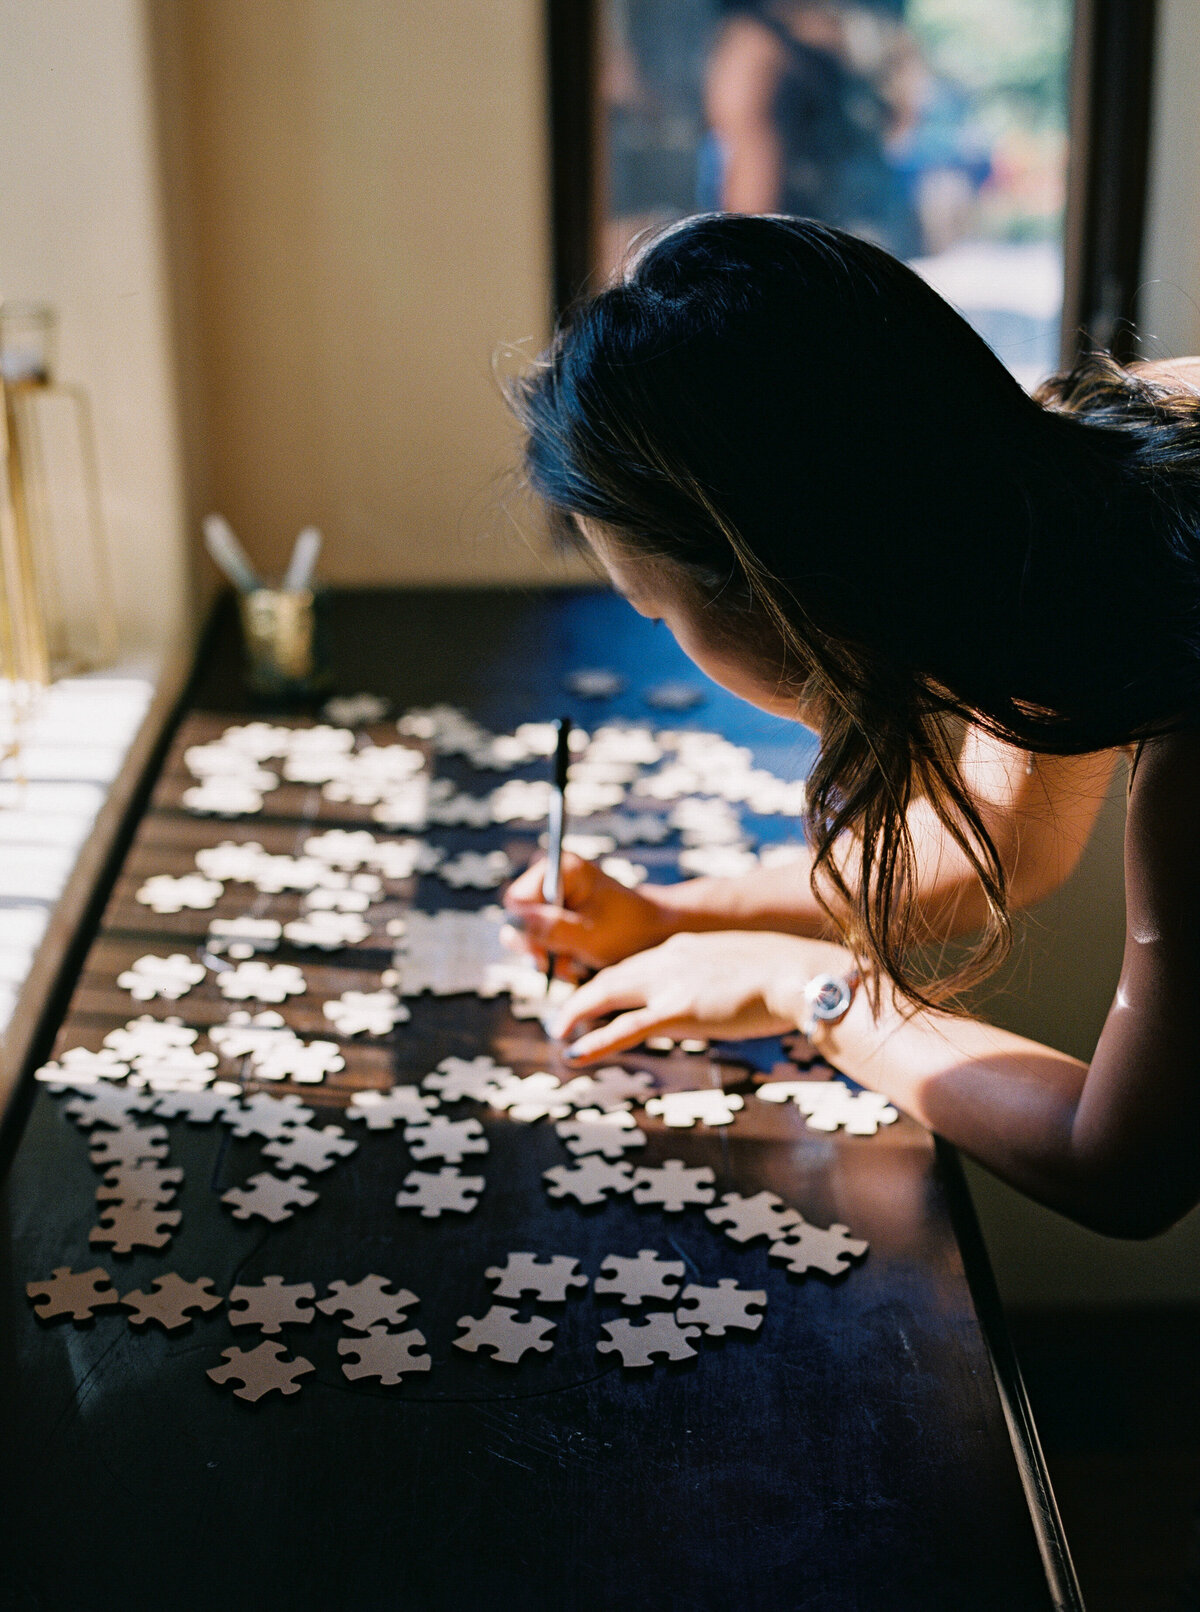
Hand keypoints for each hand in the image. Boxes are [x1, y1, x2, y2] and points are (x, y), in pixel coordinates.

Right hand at [502, 852, 674, 972]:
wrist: (655, 934)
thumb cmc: (629, 928)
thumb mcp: (589, 934)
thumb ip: (550, 929)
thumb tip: (510, 927)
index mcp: (560, 868)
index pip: (517, 901)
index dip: (523, 931)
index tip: (542, 957)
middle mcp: (552, 877)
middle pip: (519, 917)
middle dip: (537, 947)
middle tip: (558, 967)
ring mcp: (554, 896)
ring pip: (528, 932)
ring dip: (548, 956)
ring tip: (574, 968)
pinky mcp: (558, 913)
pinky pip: (541, 938)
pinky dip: (555, 956)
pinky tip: (575, 966)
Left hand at [552, 930, 854, 1062]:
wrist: (798, 973)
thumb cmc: (786, 974)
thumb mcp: (746, 968)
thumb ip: (723, 979)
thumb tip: (729, 993)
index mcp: (687, 947)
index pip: (639, 963)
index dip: (616, 980)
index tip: (603, 993)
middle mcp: (669, 958)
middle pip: (612, 975)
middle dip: (585, 995)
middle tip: (565, 1014)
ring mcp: (669, 983)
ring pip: (606, 994)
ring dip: (577, 1013)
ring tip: (559, 1030)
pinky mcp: (675, 1010)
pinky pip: (623, 1028)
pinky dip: (594, 1041)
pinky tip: (574, 1053)